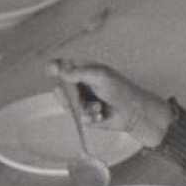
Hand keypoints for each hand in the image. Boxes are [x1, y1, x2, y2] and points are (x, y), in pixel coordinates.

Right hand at [48, 60, 174, 147]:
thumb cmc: (121, 89)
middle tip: (81, 97)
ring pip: (68, 106)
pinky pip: (78, 118)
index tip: (51, 71)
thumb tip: (61, 71)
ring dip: (85, 108)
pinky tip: (101, 115)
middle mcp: (79, 85)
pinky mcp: (85, 116)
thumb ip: (80, 72)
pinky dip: (90, 118)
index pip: (61, 67)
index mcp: (82, 71)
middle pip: (60, 89)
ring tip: (99, 107)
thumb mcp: (101, 75)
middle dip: (72, 96)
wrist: (134, 112)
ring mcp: (81, 101)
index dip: (54, 68)